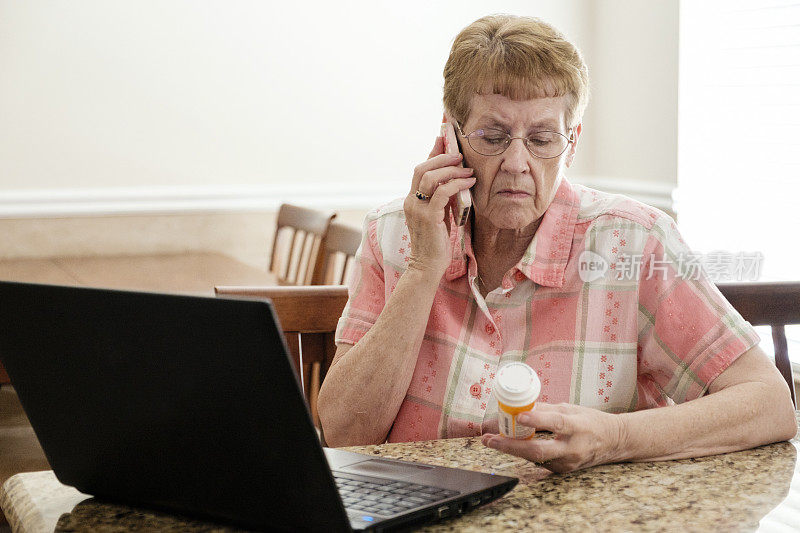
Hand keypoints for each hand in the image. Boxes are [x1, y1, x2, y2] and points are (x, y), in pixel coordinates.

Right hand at [402, 136, 474, 276]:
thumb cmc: (435, 244)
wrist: (427, 266)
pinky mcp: (428, 217)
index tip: (443, 140)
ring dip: (452, 170)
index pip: (419, 170)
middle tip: (460, 154)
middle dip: (442, 157)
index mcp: (411, 200)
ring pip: (431, 177)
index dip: (432, 153)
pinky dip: (457, 184)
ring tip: (468, 171)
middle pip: (422, 168)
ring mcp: (417, 209)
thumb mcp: (437, 217)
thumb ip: (441, 201)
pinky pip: (443, 192)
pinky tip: (469, 183)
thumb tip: (454, 184)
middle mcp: (411, 202)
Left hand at [481, 403, 625, 472]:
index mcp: (578, 427)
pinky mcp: (562, 470)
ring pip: (534, 457)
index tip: (519, 416)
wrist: (613, 442)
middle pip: (538, 450)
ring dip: (511, 449)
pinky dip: (523, 451)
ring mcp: (566, 463)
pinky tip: (510, 444)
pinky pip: (538, 460)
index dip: (538, 420)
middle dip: (511, 446)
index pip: (557, 423)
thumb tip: (518, 406)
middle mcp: (572, 448)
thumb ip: (544, 409)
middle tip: (490, 439)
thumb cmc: (590, 421)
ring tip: (492, 439)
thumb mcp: (570, 408)